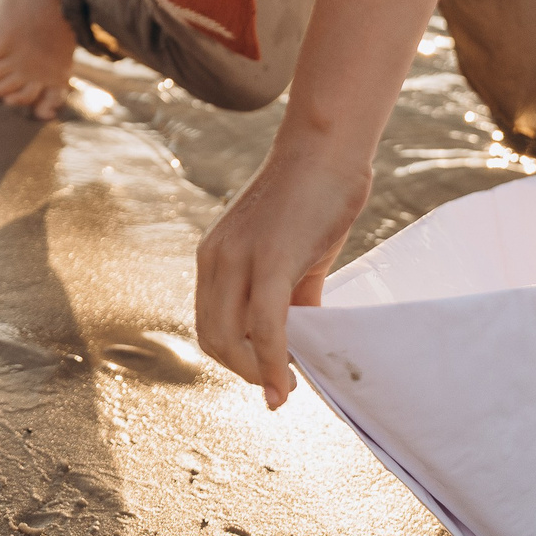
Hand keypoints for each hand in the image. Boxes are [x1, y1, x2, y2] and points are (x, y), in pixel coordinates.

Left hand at [194, 140, 371, 408]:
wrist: (326, 148)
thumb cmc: (315, 195)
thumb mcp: (293, 252)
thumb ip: (292, 293)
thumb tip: (299, 335)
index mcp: (214, 256)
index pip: (209, 322)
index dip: (234, 357)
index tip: (266, 375)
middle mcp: (215, 259)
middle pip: (212, 338)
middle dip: (244, 371)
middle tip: (278, 387)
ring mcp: (238, 259)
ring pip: (231, 339)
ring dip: (258, 373)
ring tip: (285, 387)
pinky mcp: (269, 260)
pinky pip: (265, 326)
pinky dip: (274, 361)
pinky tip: (290, 377)